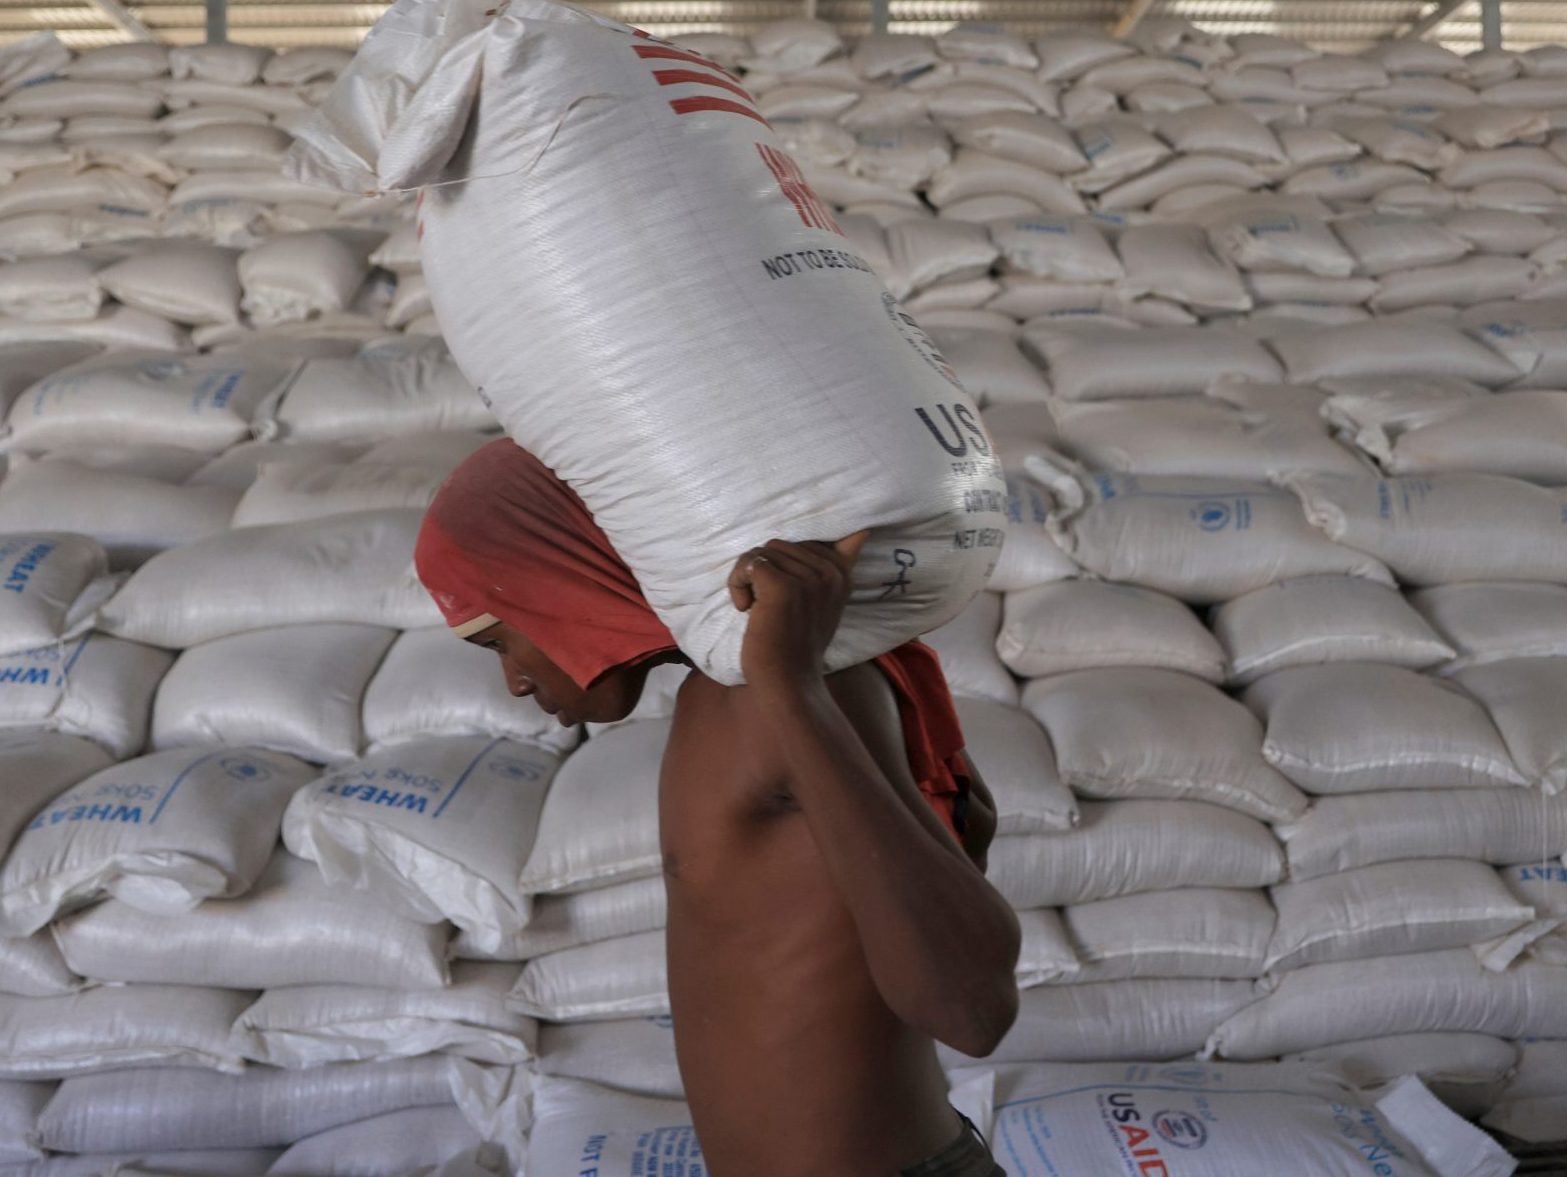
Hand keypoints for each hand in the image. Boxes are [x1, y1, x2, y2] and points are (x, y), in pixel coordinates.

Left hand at [728, 531, 868, 690]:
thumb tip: (862, 531)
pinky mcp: (782, 587)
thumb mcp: (825, 603)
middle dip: (762, 574)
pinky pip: (748, 564)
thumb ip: (839, 567)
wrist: (788, 683)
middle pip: (776, 545)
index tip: (783, 601)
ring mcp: (807, 580)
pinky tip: (746, 610)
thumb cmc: (797, 645)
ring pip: (760, 553)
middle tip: (767, 608)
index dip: (781, 570)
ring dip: (748, 581)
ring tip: (758, 610)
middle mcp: (829, 573)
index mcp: (840, 573)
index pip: (798, 544)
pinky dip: (737, 585)